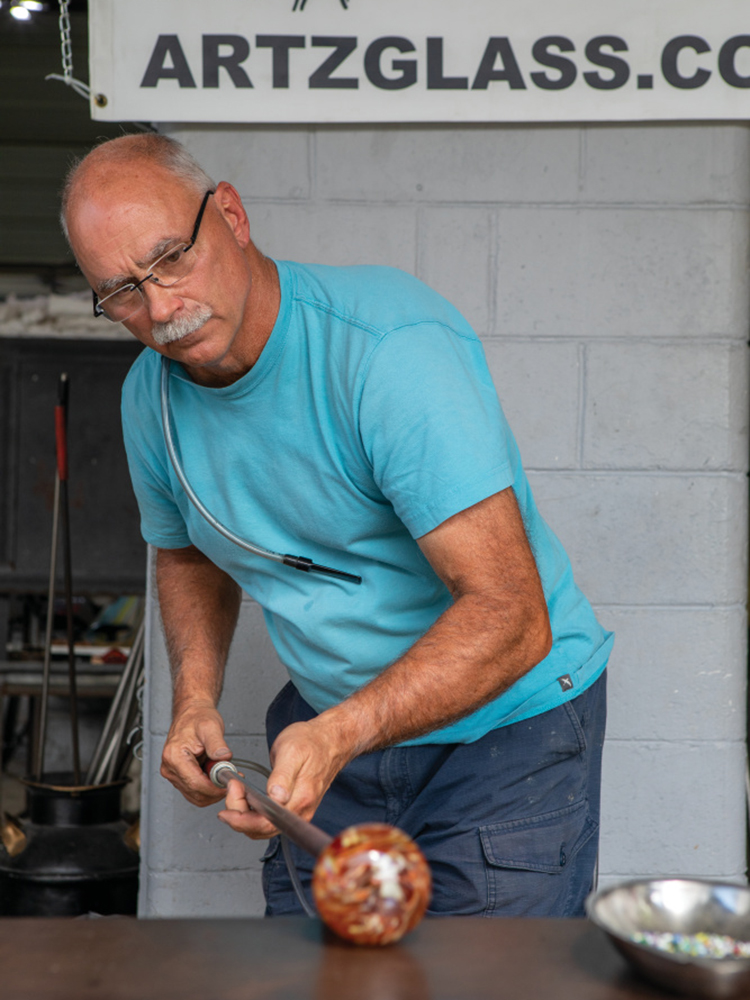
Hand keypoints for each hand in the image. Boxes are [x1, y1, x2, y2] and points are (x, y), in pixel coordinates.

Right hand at [161, 701, 232, 805]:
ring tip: (223, 775)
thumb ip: (217, 744)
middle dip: (215, 790)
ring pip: (195, 796)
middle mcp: (170, 767)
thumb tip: (224, 758)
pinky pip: (194, 791)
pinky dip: (207, 788)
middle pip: (195, 793)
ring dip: (212, 790)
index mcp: (174, 756)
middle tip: (230, 779)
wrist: (192, 713)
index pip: (195, 783)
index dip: (214, 788)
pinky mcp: (178, 776)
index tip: (228, 784)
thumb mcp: (211, 726)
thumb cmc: (198, 718)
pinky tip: (216, 777)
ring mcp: (173, 773)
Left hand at [217, 718, 349, 839]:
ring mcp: (299, 811)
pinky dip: (254, 814)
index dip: (241, 819)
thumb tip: (275, 797)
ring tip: (235, 793)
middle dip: (239, 815)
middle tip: (231, 790)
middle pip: (261, 829)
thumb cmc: (312, 741)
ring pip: (264, 827)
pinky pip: (271, 820)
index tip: (229, 803)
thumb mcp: (293, 751)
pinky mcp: (296, 808)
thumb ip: (283, 775)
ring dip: (245, 816)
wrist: (331, 740)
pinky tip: (247, 799)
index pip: (264, 824)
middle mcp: (300, 811)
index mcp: (299, 799)